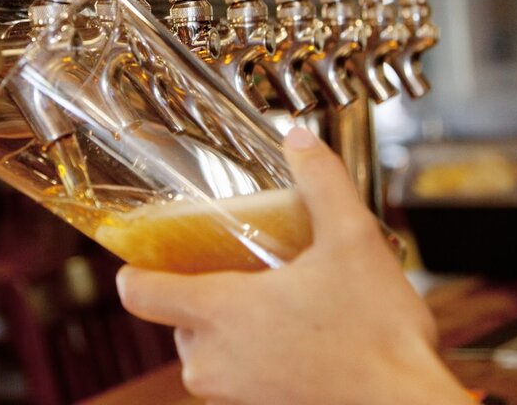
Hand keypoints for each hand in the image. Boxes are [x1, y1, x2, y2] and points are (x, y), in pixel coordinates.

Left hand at [116, 127, 471, 404]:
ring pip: (209, 353)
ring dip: (233, 331)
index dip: (136, 270)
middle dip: (207, 294)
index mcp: (219, 314)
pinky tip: (299, 343)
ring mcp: (234, 397)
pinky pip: (237, 381)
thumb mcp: (353, 242)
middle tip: (248, 272)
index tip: (144, 256)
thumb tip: (299, 138)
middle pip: (178, 319)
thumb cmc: (380, 340)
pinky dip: (256, 361)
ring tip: (281, 308)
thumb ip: (321, 183)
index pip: (139, 293)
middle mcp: (213, 363)